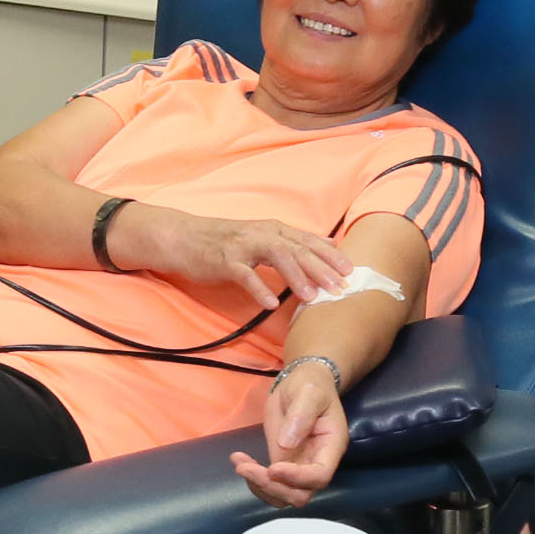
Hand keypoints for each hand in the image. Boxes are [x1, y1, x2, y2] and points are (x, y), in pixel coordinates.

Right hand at [122, 208, 349, 304]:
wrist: (183, 237)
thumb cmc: (223, 242)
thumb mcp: (260, 238)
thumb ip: (289, 245)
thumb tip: (324, 250)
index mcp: (273, 229)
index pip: (308, 240)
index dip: (331, 256)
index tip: (351, 272)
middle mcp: (261, 233)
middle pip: (298, 248)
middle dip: (322, 268)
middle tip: (340, 287)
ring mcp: (242, 245)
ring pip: (277, 256)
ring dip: (296, 276)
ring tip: (311, 297)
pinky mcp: (223, 260)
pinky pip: (245, 274)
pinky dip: (259, 288)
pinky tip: (271, 304)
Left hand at [232, 361, 348, 508]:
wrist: (301, 383)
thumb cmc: (311, 385)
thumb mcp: (309, 393)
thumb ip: (300, 416)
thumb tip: (286, 444)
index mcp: (331, 446)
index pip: (320, 476)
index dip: (297, 478)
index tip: (273, 468)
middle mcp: (317, 462)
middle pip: (300, 494)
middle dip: (272, 487)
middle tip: (246, 468)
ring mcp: (299, 466)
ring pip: (282, 495)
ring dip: (258, 486)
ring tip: (240, 463)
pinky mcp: (282, 463)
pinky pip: (269, 484)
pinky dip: (252, 478)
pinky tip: (238, 459)